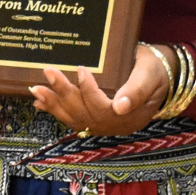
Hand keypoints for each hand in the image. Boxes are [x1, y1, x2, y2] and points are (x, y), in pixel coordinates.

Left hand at [29, 42, 170, 136]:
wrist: (158, 74)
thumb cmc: (155, 71)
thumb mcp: (151, 75)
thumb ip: (137, 90)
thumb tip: (120, 108)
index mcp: (130, 117)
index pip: (104, 109)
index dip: (90, 91)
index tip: (81, 69)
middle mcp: (114, 126)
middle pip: (84, 114)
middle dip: (64, 94)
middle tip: (49, 73)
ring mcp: (103, 124)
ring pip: (75, 118)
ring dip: (54, 104)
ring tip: (37, 90)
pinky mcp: (94, 119)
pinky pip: (72, 118)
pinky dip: (55, 110)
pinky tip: (40, 102)